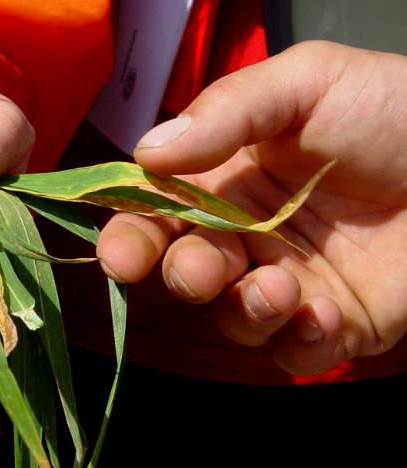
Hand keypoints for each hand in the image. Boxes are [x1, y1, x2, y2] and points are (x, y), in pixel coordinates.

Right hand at [97, 41, 406, 374]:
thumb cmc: (392, 109)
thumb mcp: (307, 83)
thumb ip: (227, 111)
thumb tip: (147, 154)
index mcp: (225, 179)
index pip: (158, 213)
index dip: (131, 236)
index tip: (121, 255)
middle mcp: (247, 235)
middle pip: (186, 270)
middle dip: (185, 275)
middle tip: (206, 267)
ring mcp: (289, 281)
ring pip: (234, 317)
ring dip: (244, 309)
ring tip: (281, 288)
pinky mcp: (334, 323)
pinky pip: (294, 351)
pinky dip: (298, 341)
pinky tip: (321, 313)